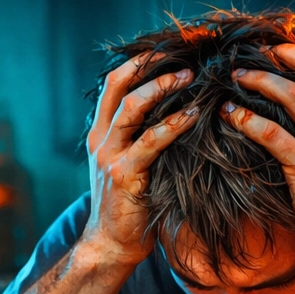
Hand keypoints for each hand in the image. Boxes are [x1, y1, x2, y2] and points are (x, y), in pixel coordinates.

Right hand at [80, 56, 197, 267]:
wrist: (111, 244)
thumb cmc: (130, 206)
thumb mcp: (131, 165)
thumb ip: (143, 139)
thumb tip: (179, 112)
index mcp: (100, 133)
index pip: (113, 83)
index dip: (138, 61)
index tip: (168, 48)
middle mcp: (101, 139)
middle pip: (119, 86)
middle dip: (151, 66)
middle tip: (185, 57)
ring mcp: (110, 156)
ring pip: (132, 108)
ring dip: (162, 88)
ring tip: (190, 77)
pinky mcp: (125, 176)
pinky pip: (151, 142)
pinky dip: (173, 125)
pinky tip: (194, 115)